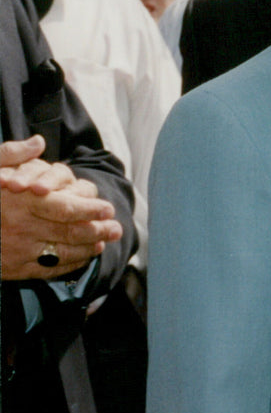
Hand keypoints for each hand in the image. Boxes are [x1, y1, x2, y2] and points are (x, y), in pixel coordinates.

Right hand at [1, 137, 121, 280]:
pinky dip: (66, 266)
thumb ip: (13, 154)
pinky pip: (44, 270)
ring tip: (104, 243)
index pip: (65, 207)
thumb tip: (38, 142)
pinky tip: (80, 260)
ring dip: (86, 250)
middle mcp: (21, 229)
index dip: (90, 209)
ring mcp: (16, 252)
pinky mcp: (9, 269)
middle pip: (69, 232)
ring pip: (60, 253)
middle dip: (97, 231)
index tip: (109, 208)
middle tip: (118, 229)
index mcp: (19, 203)